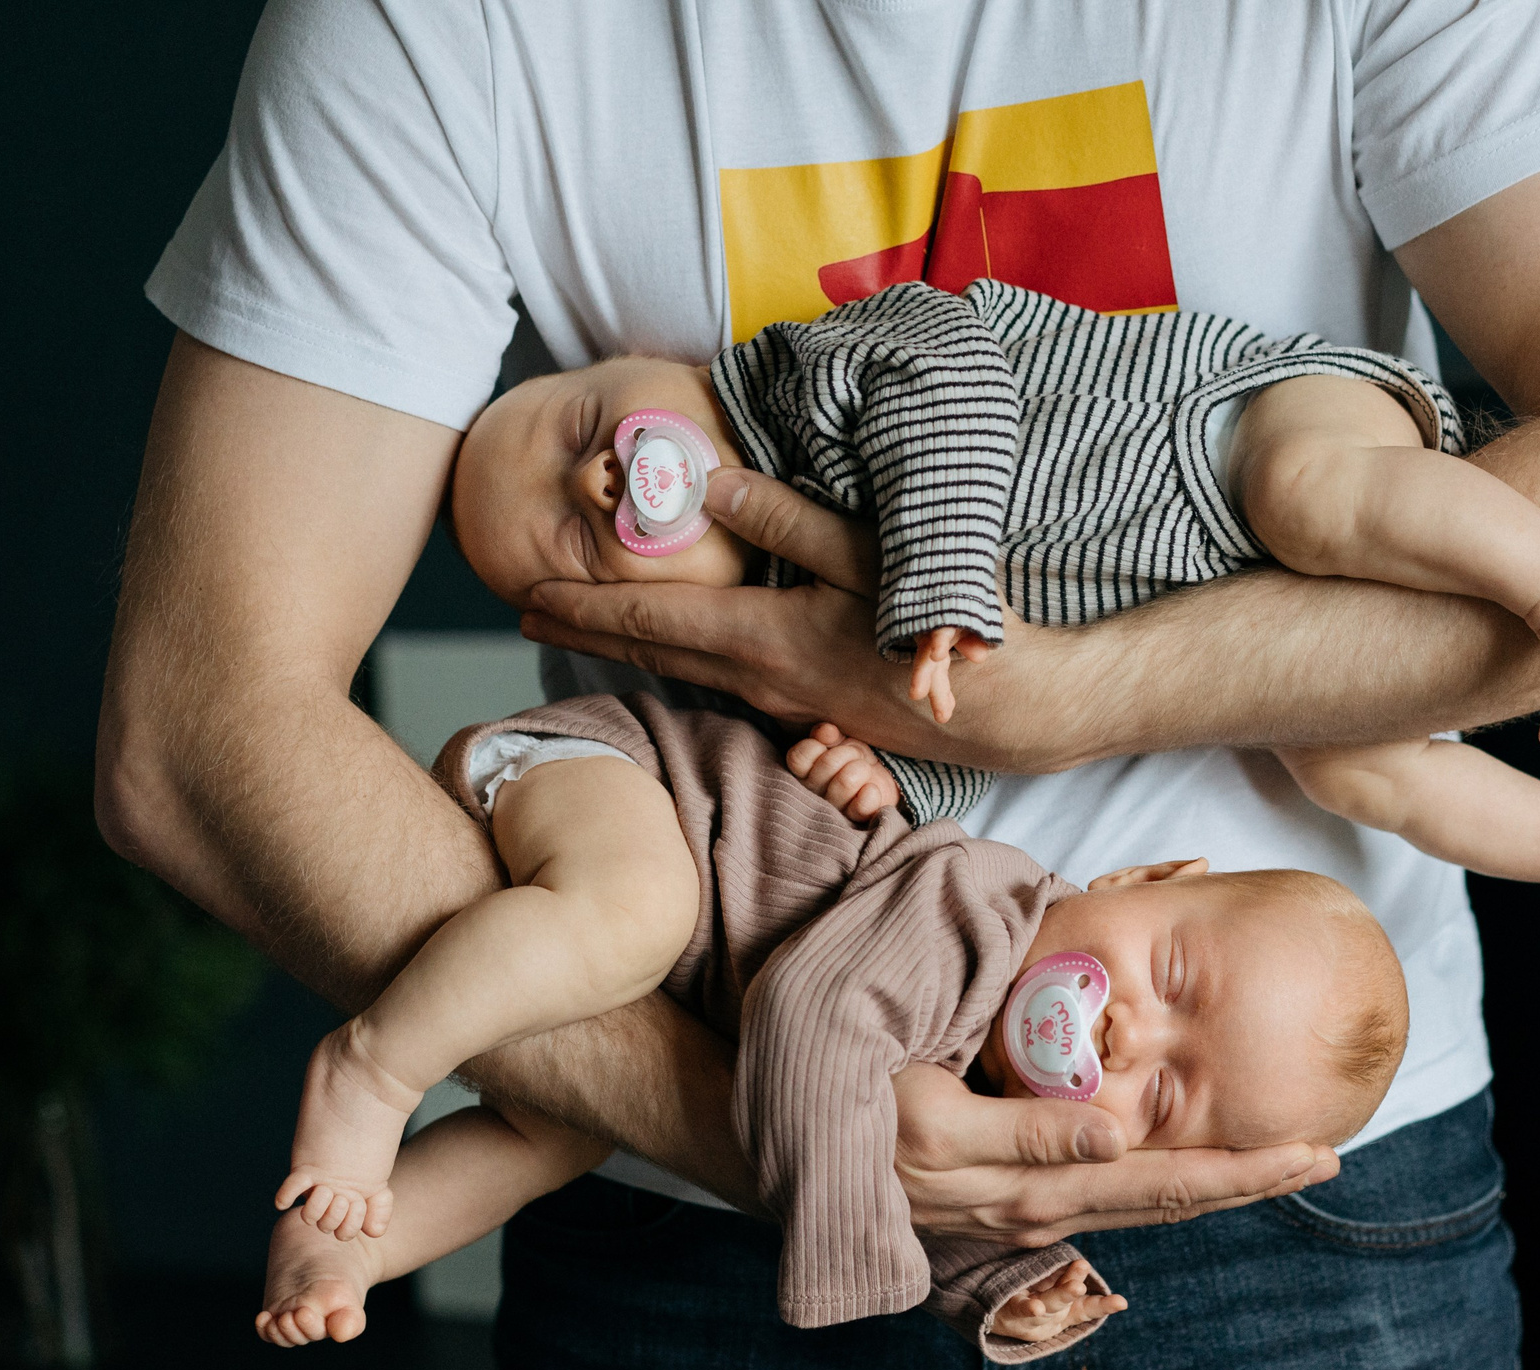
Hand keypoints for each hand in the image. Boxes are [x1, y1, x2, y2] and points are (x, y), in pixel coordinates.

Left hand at [520, 467, 1074, 767]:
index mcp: (763, 640)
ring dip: (630, 649)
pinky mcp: (816, 715)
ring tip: (587, 625)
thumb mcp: (867, 553)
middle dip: (585, 631)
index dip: (582, 606)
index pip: (649, 622)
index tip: (525, 592)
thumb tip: (705, 483)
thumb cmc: (947, 626)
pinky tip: (683, 651)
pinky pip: (727, 686)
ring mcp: (788, 706)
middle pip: (653, 655)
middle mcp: (761, 683)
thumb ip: (785, 517)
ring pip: (688, 674)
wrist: (1014, 711)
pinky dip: (684, 663)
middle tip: (526, 608)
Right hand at [785, 721, 899, 820]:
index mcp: (804, 772)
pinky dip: (870, 793)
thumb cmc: (853, 758)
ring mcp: (833, 810)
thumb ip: (828, 734)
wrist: (882, 778)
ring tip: (864, 771)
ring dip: (862, 768)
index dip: (817, 745)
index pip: (798, 757)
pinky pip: (861, 806)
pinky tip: (871, 789)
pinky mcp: (855, 820)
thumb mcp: (840, 740)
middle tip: (856, 756)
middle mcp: (813, 794)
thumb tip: (826, 731)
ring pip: (846, 781)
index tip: (831, 742)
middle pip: (828, 763)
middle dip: (849, 752)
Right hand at [892, 1062, 1337, 1245]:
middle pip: (1169, 1200)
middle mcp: (1042, 1207)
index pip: (1164, 1184)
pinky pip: (1105, 1193)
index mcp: (1034, 1188)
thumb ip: (1026, 1131)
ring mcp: (1027, 1207)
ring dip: (1213, 1182)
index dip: (1243, 1170)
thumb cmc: (852, 1111)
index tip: (1315, 1152)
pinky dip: (1161, 1180)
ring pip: (1142, 1200)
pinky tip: (1186, 1164)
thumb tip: (1117, 1134)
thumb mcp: (933, 1120)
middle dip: (1250, 1180)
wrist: (783, 1144)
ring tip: (1278, 1160)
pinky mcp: (1008, 1196)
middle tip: (1327, 1156)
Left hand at [988, 1257, 1127, 1343]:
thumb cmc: (1030, 1294)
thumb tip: (1084, 1263)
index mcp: (1066, 1310)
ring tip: (1075, 1287)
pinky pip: (1022, 1309)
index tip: (1121, 1302)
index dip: (1105, 1306)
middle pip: (1066, 1302)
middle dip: (1076, 1292)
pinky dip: (1030, 1308)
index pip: (1088, 1307)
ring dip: (1062, 1295)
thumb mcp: (1052, 1285)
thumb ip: (1069, 1276)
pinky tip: (1036, 1306)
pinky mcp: (1013, 1311)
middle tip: (1085, 1283)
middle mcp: (1052, 1315)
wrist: (992, 1313)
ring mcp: (1033, 1315)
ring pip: (1049, 1304)